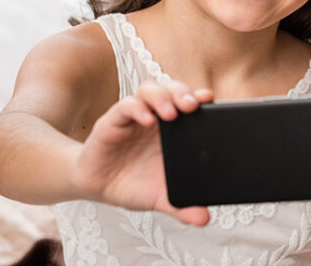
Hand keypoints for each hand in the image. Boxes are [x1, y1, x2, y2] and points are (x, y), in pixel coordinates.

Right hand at [72, 80, 213, 225]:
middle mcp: (156, 117)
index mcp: (173, 130)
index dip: (201, 99)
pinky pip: (125, 106)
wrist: (97, 188)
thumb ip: (182, 207)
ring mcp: (135, 117)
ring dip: (162, 97)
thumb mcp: (160, 197)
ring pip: (150, 91)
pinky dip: (137, 110)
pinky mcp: (112, 121)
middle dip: (183, 93)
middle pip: (172, 90)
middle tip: (192, 106)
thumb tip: (205, 219)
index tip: (213, 101)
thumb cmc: (133, 184)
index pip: (190, 104)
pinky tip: (147, 120)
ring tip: (171, 114)